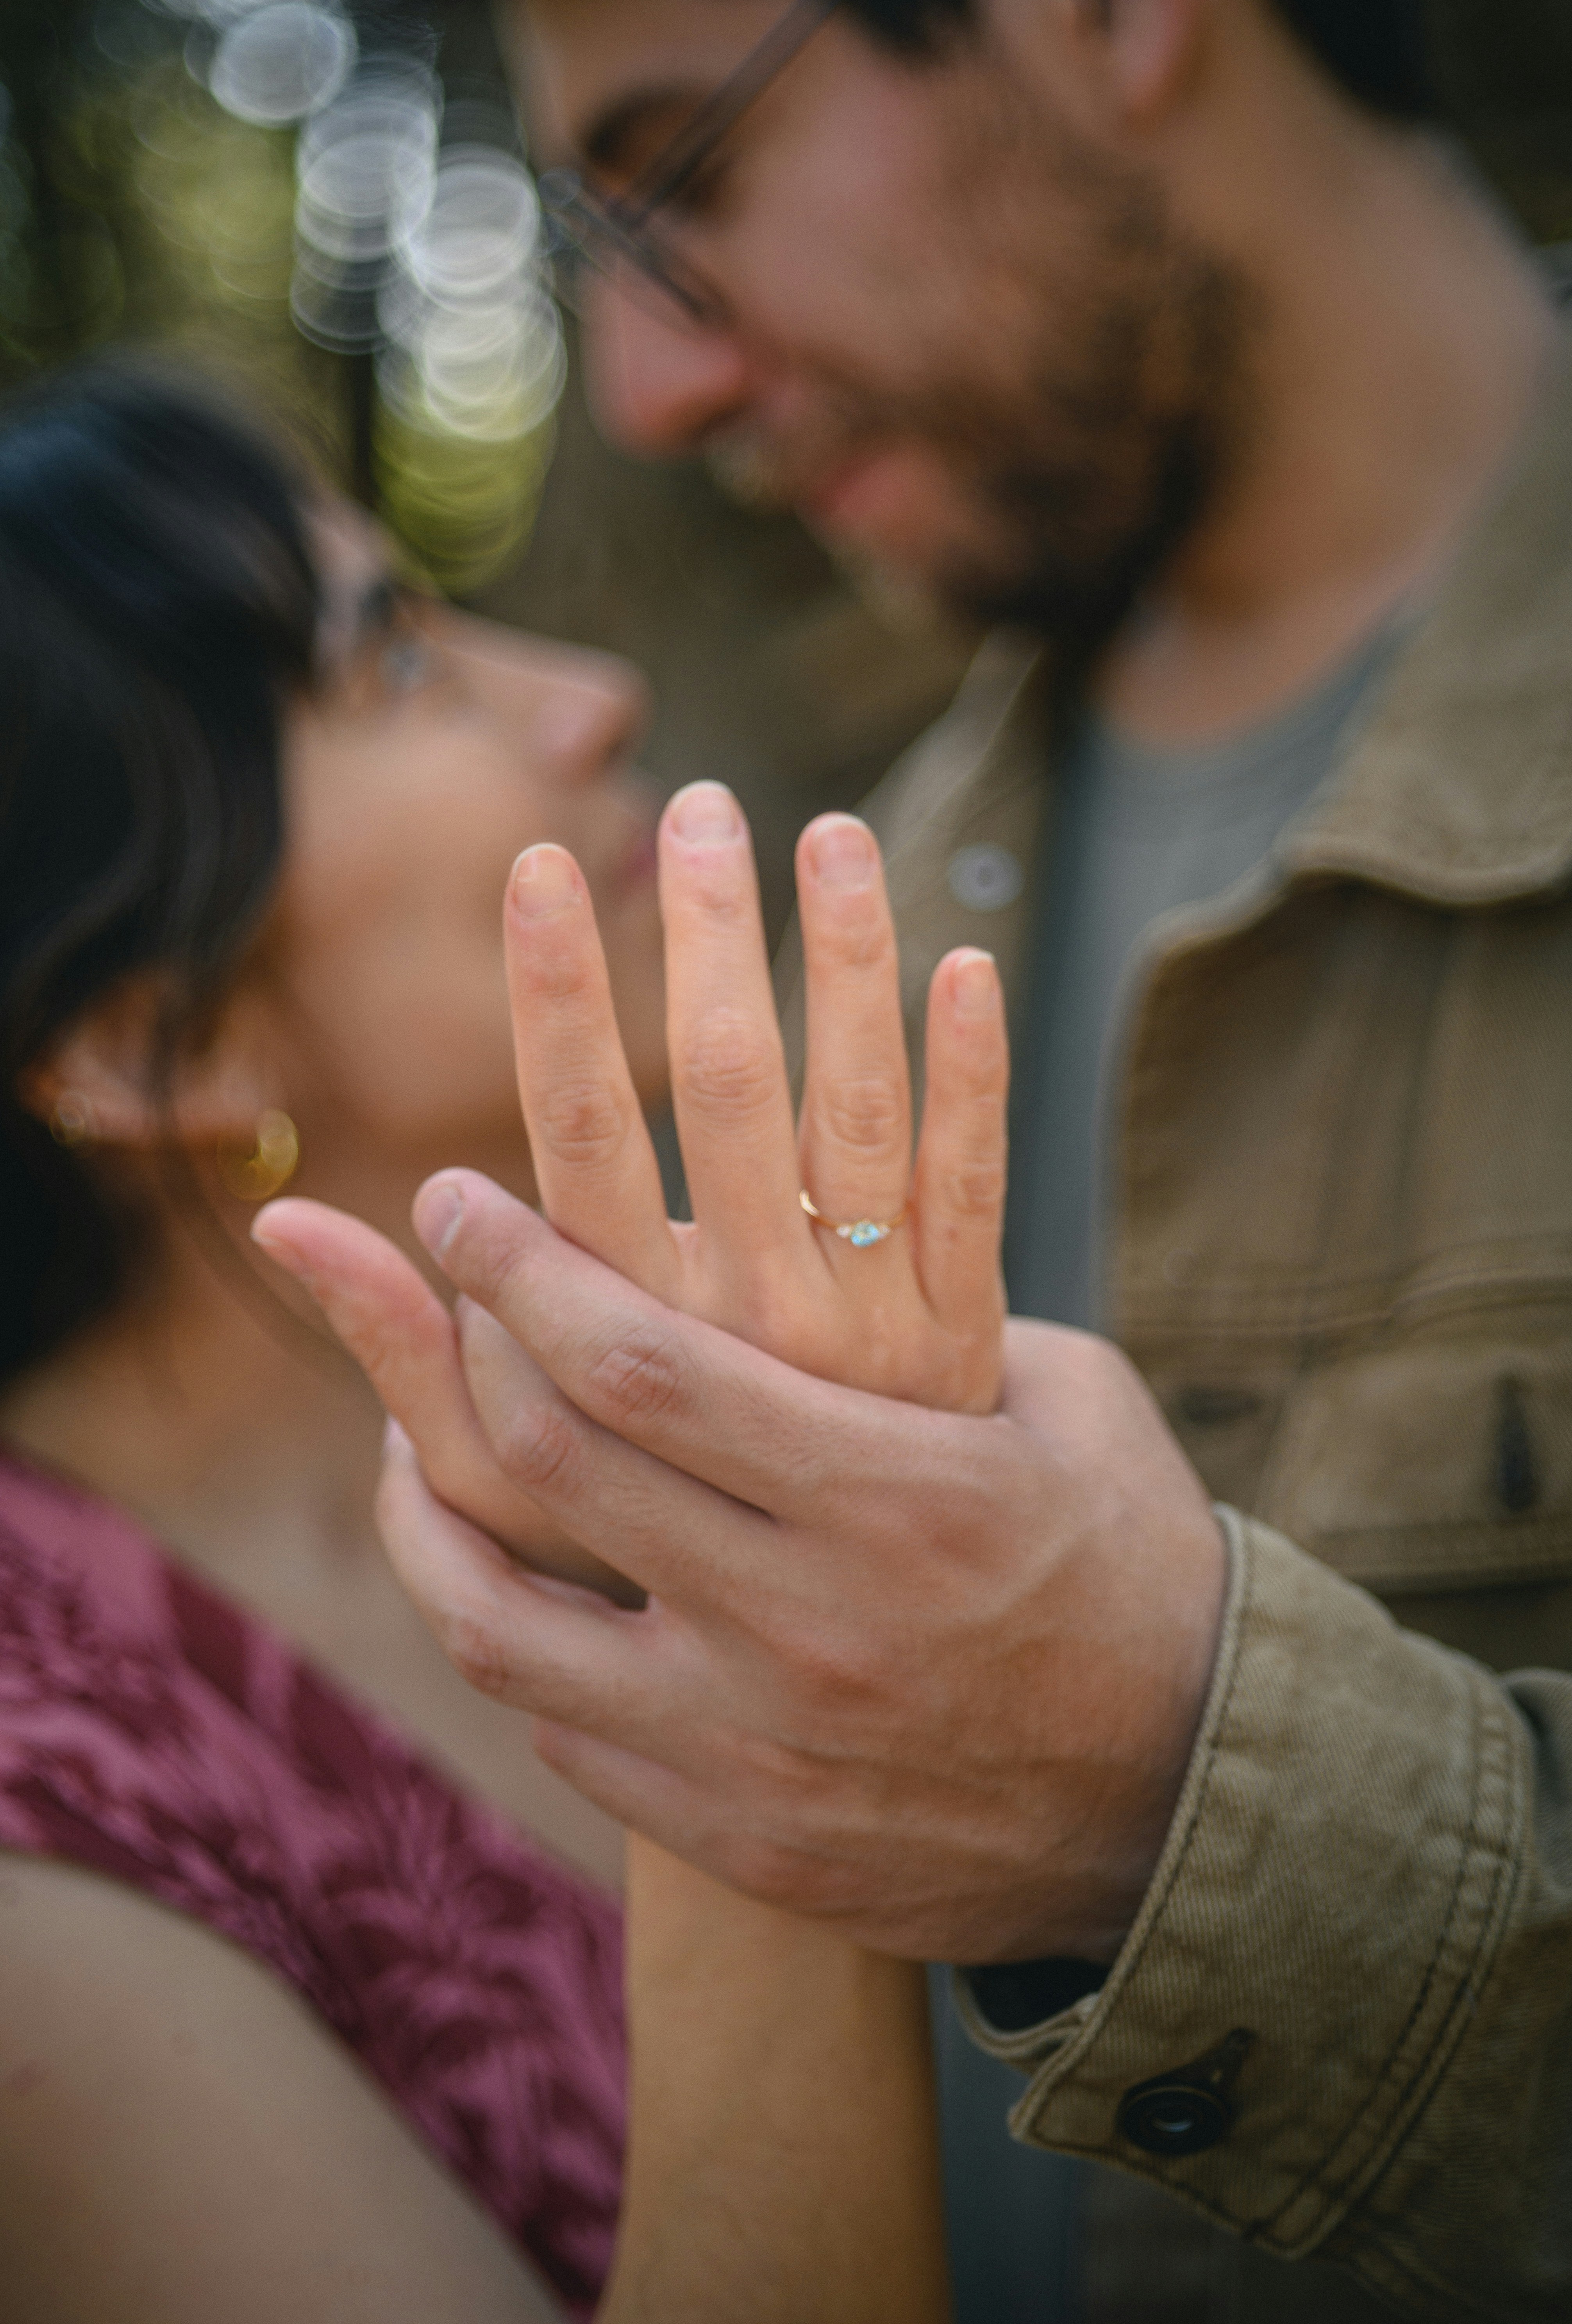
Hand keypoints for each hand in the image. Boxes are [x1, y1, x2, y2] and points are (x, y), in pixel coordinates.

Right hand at [256, 784, 1007, 1595]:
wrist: (822, 1674)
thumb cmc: (630, 1556)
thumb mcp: (500, 1473)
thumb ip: (403, 1343)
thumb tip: (287, 1226)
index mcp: (631, 1337)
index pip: (580, 1137)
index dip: (555, 999)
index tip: (537, 870)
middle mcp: (751, 1323)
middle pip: (731, 1095)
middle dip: (708, 941)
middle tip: (699, 805)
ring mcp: (870, 1333)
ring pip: (861, 1118)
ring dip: (846, 966)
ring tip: (831, 833)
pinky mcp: (965, 1347)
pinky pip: (977, 1191)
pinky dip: (977, 1079)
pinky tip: (971, 962)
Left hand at [376, 1207, 1224, 1963]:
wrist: (1187, 1802)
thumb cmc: (1133, 1563)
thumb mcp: (1068, 1404)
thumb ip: (940, 1307)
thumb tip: (819, 1207)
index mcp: (894, 1495)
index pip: (643, 1364)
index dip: (522, 1269)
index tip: (460, 1196)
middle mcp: (808, 1625)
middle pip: (557, 1467)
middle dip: (463, 1338)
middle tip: (433, 1263)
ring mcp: (762, 1751)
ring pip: (502, 1633)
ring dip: (428, 1520)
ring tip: (409, 1444)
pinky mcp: (746, 1839)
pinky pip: (566, 1734)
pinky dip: (519, 1639)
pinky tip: (521, 1576)